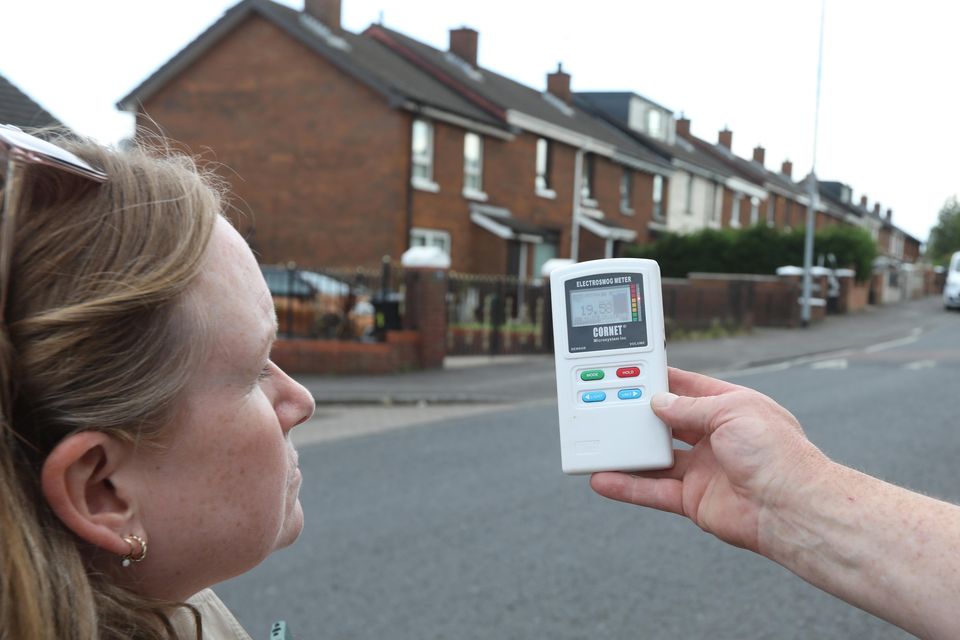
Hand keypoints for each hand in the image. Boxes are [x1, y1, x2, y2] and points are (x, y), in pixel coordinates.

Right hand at [590, 367, 828, 553]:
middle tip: (607, 404)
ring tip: (599, 442)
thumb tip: (659, 402)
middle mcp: (715, 438)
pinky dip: (627, 486)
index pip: (688, 388)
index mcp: (730, 409)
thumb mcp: (732, 411)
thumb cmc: (777, 453)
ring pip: (655, 458)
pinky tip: (604, 479)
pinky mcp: (692, 500)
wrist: (793, 509)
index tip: (633, 372)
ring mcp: (703, 470)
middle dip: (639, 415)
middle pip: (667, 423)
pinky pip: (653, 490)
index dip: (662, 380)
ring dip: (628, 452)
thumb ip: (690, 407)